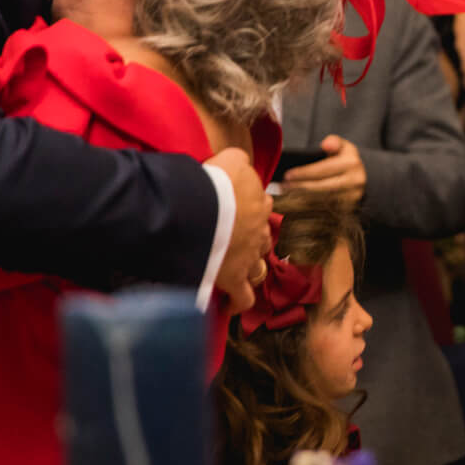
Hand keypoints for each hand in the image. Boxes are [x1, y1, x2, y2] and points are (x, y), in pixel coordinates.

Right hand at [208, 148, 271, 313]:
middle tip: (234, 239)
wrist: (201, 208)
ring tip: (236, 269)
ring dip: (250, 268)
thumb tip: (238, 161)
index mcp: (259, 204)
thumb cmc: (214, 182)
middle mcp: (259, 231)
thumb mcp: (230, 159)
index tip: (237, 210)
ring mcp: (249, 257)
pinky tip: (230, 304)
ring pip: (259, 267)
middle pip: (263, 237)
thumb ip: (238, 160)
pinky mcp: (234, 278)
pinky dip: (238, 303)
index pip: (263, 206)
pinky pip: (244, 297)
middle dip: (253, 239)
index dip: (251, 209)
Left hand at [281, 134, 366, 208]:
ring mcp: (353, 198)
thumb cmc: (345, 161)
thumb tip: (326, 144)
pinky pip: (325, 212)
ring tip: (287, 196)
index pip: (323, 169)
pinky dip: (309, 210)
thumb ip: (334, 142)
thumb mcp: (343, 146)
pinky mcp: (349, 211)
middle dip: (300, 187)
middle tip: (283, 187)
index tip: (287, 175)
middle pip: (321, 187)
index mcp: (351, 164)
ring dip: (302, 200)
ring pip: (322, 202)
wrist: (361, 179)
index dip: (303, 173)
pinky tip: (297, 207)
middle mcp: (355, 182)